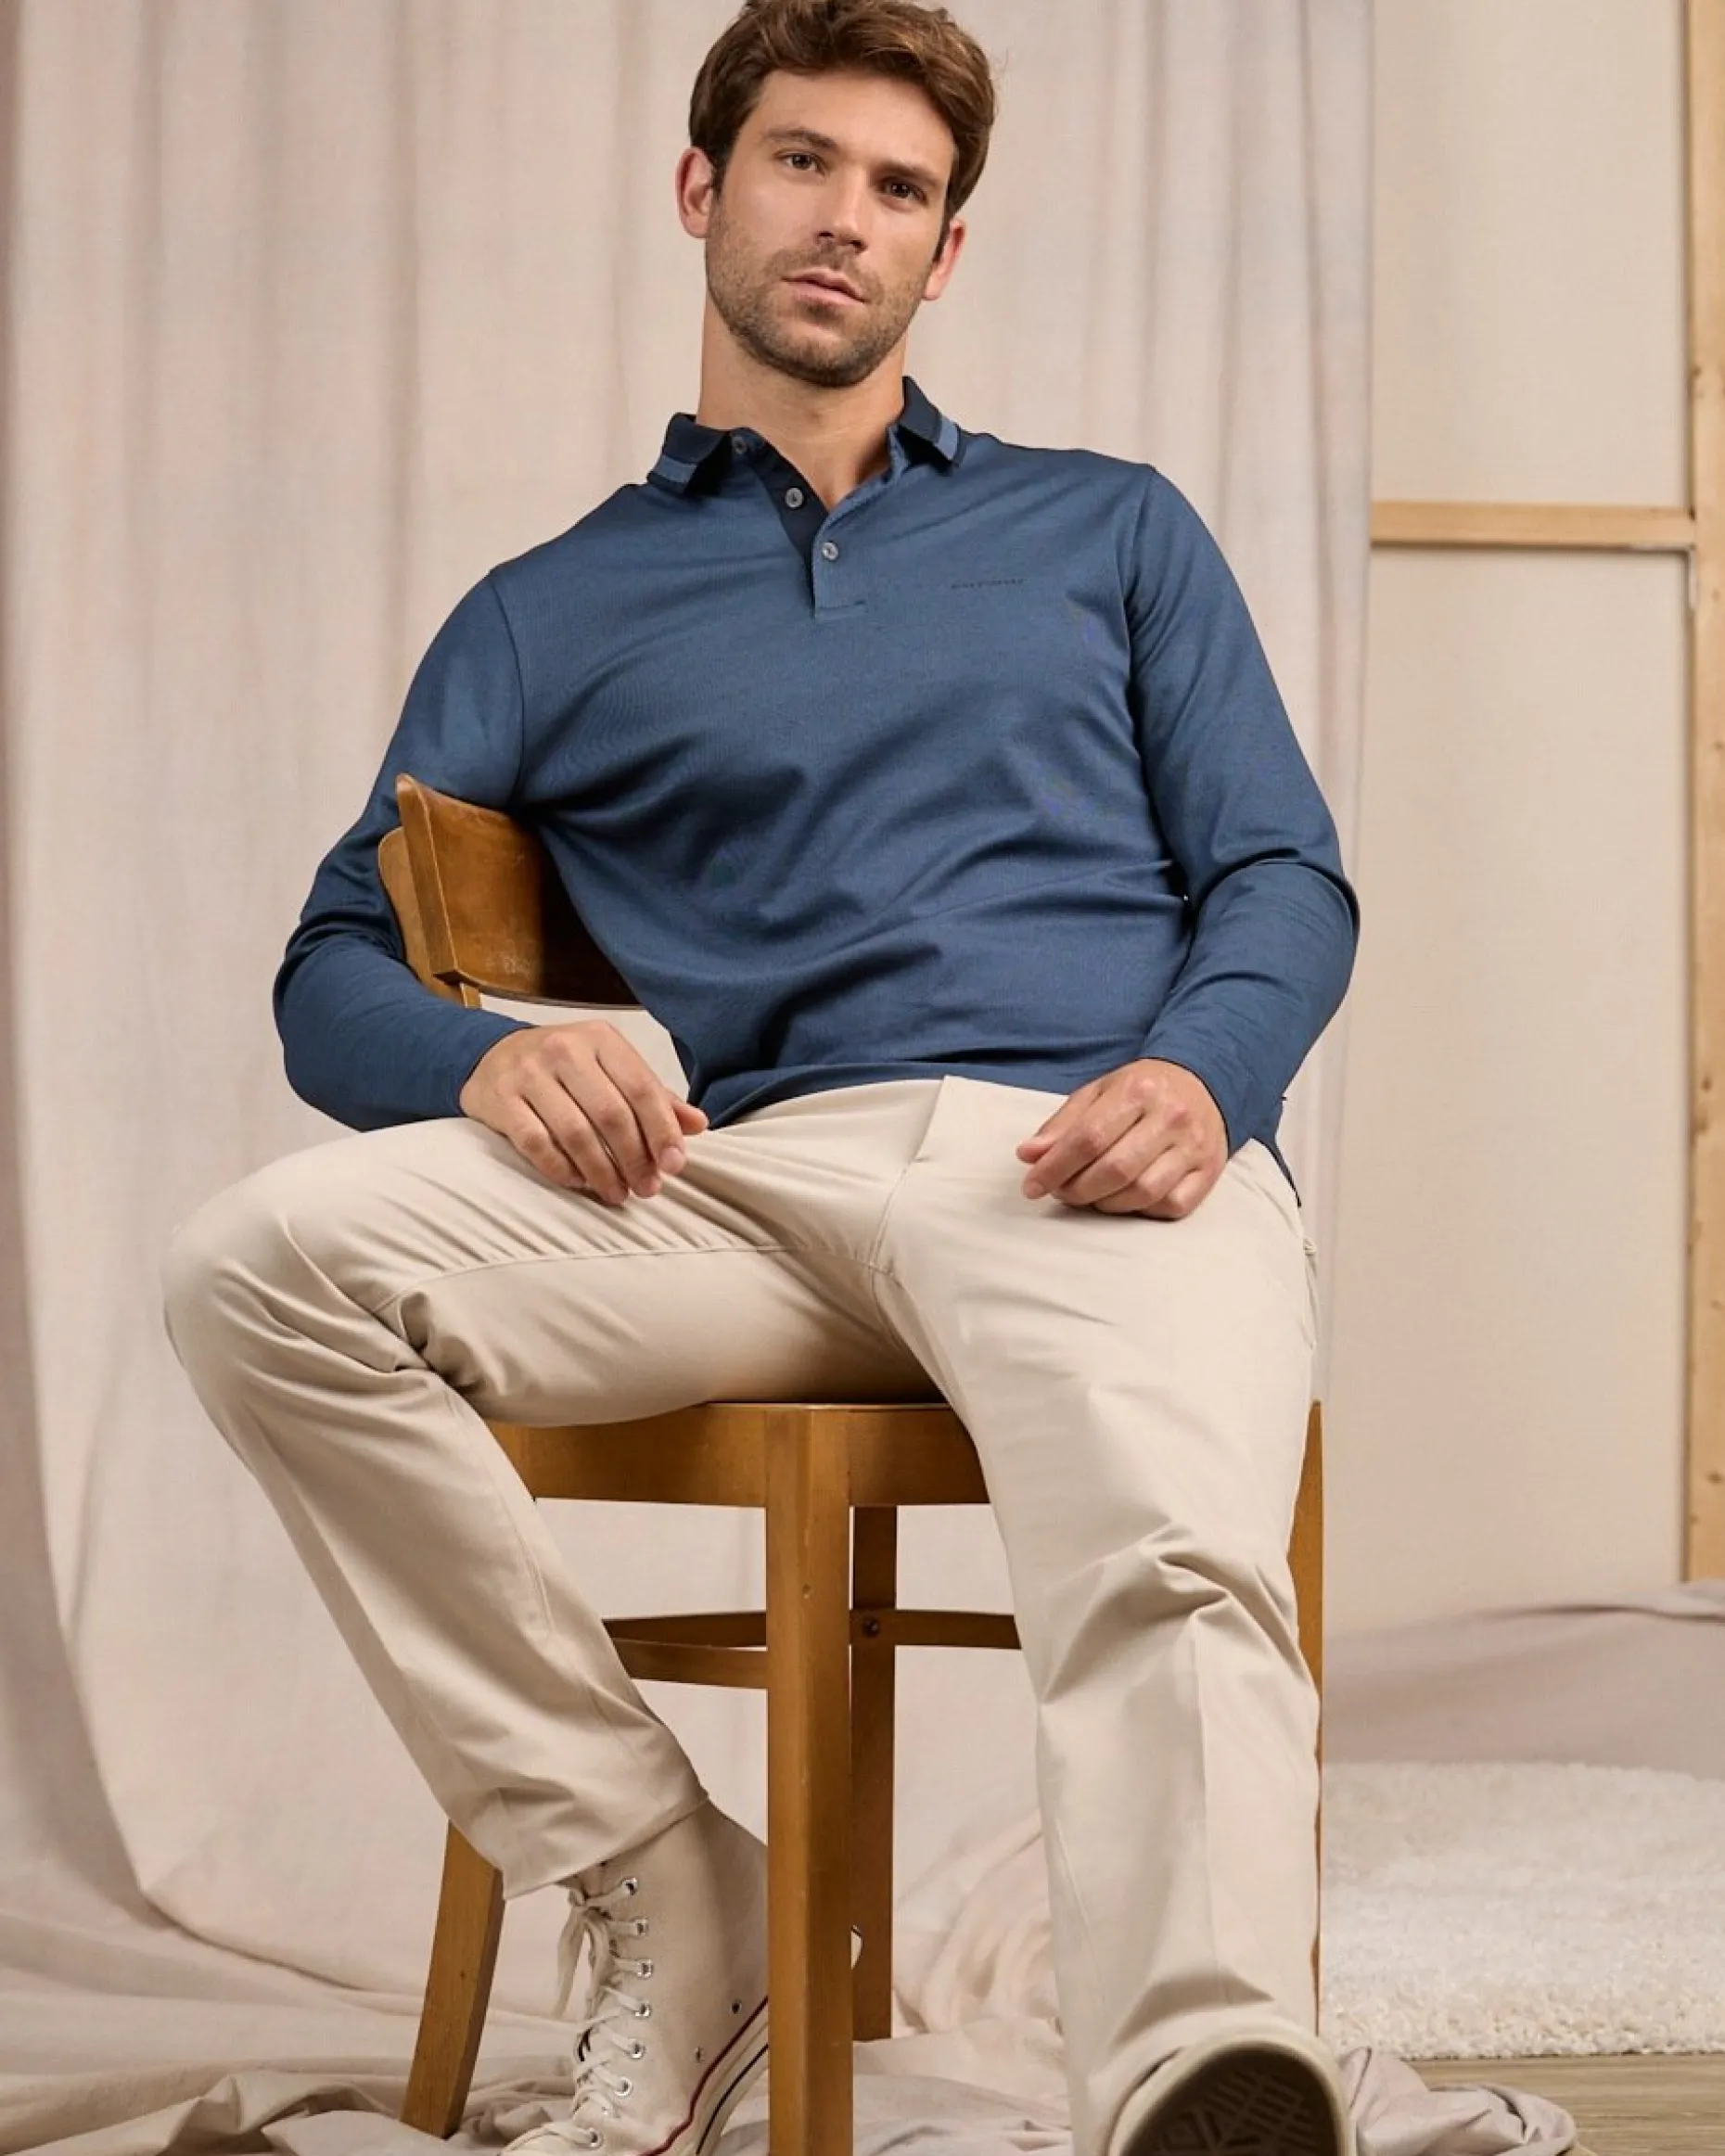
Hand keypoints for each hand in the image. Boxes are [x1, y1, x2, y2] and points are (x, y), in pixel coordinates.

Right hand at [459, 1020, 706, 1202]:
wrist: (491, 1056)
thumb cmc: (564, 1067)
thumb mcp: (610, 1067)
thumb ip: (652, 1095)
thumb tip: (697, 1125)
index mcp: (600, 1039)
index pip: (642, 1088)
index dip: (662, 1131)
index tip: (674, 1165)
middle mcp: (564, 1049)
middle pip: (611, 1114)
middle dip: (634, 1158)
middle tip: (647, 1188)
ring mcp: (528, 1073)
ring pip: (575, 1133)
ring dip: (602, 1172)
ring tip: (618, 1193)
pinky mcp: (500, 1100)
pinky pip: (537, 1144)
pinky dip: (562, 1170)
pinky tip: (579, 1182)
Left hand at [1015, 1058, 1226, 1218]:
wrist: (1203, 1083)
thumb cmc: (1141, 1091)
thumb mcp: (1098, 1093)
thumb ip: (1062, 1124)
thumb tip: (1028, 1156)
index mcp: (1138, 1090)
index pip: (1088, 1137)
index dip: (1054, 1167)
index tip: (1032, 1186)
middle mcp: (1171, 1117)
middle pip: (1115, 1169)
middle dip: (1077, 1190)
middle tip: (1061, 1192)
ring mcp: (1194, 1147)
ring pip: (1143, 1193)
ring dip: (1106, 1203)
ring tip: (1091, 1194)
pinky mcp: (1209, 1172)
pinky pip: (1172, 1206)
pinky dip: (1142, 1210)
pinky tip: (1126, 1198)